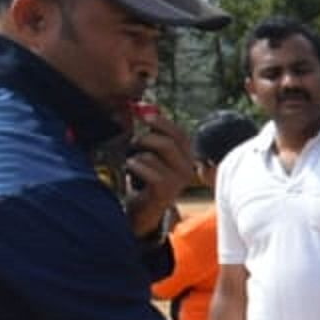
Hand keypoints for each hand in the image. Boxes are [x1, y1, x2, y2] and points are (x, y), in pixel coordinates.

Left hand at [121, 116, 195, 237]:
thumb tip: (144, 108)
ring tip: (132, 163)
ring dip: (136, 156)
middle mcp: (188, 169)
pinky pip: (146, 168)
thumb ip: (152, 134)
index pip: (179, 134)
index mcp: (187, 157)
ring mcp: (178, 181)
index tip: (142, 113)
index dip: (160, 121)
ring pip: (152, 154)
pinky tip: (131, 171)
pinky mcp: (165, 191)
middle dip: (145, 139)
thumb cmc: (145, 181)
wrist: (143, 211)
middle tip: (134, 144)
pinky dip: (134, 166)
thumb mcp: (152, 154)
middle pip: (167, 142)